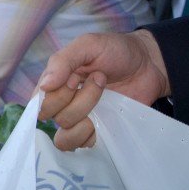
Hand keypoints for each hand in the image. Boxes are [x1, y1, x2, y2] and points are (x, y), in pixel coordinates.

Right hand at [37, 29, 169, 150]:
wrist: (149, 63)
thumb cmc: (115, 50)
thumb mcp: (87, 45)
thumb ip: (62, 61)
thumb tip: (44, 87)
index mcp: (54, 83)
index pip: (39, 102)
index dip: (57, 94)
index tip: (76, 77)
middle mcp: (63, 103)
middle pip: (55, 117)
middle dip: (79, 99)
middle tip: (99, 79)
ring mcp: (80, 119)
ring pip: (67, 134)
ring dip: (87, 114)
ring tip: (104, 97)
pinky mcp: (98, 131)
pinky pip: (83, 144)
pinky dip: (93, 133)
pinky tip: (107, 114)